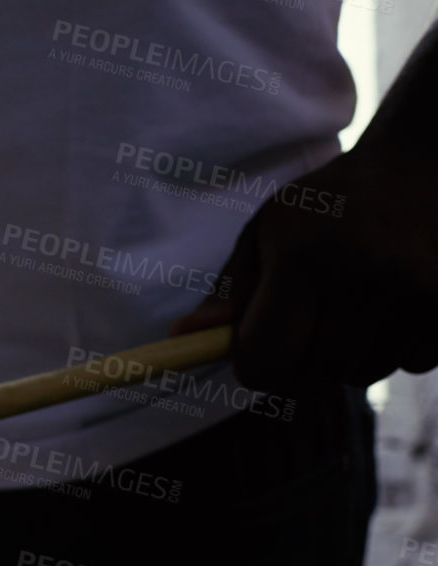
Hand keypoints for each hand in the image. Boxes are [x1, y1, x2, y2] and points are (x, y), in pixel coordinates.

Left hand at [173, 145, 437, 392]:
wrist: (432, 161)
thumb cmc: (337, 199)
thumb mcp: (272, 228)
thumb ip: (232, 288)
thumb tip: (183, 338)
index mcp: (305, 257)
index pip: (265, 359)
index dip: (254, 365)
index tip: (256, 350)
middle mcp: (365, 277)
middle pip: (312, 375)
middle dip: (300, 359)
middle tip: (310, 319)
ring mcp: (418, 293)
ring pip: (361, 373)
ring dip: (350, 354)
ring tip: (358, 301)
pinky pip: (410, 362)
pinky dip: (397, 346)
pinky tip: (399, 301)